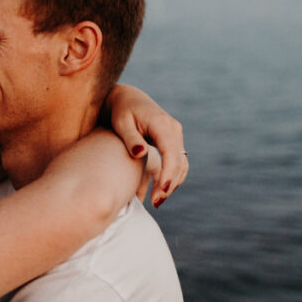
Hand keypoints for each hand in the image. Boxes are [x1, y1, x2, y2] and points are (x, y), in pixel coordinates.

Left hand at [105, 85, 187, 207]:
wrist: (126, 99)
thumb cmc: (120, 111)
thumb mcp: (121, 123)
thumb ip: (131, 139)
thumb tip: (141, 153)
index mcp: (161, 123)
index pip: (171, 152)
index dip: (168, 173)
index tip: (161, 191)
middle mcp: (173, 128)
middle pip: (179, 161)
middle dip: (170, 184)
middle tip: (156, 202)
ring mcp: (175, 134)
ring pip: (182, 163)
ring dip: (173, 182)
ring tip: (157, 200)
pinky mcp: (172, 140)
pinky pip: (178, 161)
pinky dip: (172, 176)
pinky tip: (160, 190)